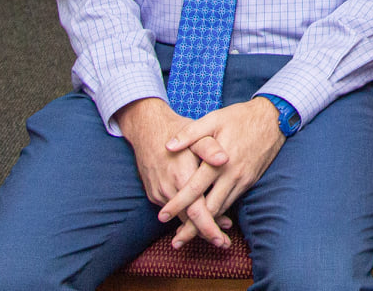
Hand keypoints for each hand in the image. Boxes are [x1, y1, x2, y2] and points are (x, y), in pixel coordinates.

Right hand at [116, 98, 232, 249]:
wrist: (148, 129)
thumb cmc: (178, 129)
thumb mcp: (197, 133)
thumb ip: (209, 148)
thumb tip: (224, 159)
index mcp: (181, 176)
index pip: (196, 211)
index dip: (209, 226)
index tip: (223, 238)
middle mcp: (168, 189)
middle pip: (188, 220)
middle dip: (206, 233)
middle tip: (224, 243)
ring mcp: (158, 193)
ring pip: (180, 217)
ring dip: (196, 226)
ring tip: (217, 233)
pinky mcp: (154, 194)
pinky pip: (173, 210)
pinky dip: (186, 215)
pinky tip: (200, 216)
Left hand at [158, 98, 287, 233]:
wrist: (273, 119)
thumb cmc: (240, 117)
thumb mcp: (214, 119)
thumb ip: (190, 133)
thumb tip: (168, 146)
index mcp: (220, 160)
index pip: (195, 188)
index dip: (178, 204)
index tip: (162, 216)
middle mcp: (232, 175)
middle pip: (209, 208)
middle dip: (192, 227)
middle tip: (176, 242)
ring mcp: (243, 180)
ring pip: (222, 209)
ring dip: (206, 225)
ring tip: (189, 235)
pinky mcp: (249, 181)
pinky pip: (232, 202)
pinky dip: (219, 213)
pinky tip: (209, 220)